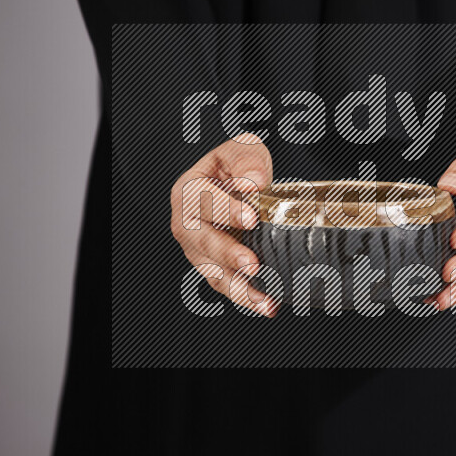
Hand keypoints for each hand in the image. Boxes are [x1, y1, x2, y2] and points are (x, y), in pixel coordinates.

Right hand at [170, 133, 278, 316]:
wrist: (235, 184)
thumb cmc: (236, 166)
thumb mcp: (242, 150)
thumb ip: (246, 161)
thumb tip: (253, 182)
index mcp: (189, 191)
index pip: (204, 201)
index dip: (227, 210)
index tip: (251, 218)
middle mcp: (187, 224)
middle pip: (204, 241)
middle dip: (229, 254)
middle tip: (252, 263)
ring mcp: (198, 250)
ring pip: (214, 272)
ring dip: (239, 288)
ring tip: (264, 298)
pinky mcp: (213, 268)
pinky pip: (227, 286)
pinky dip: (247, 298)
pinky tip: (269, 305)